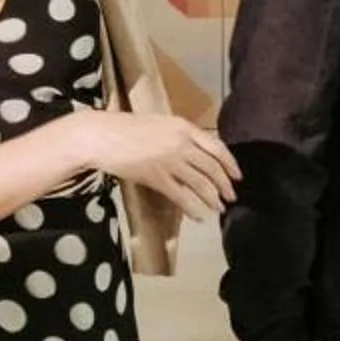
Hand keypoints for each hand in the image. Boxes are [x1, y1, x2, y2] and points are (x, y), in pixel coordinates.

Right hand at [77, 112, 240, 219]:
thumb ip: (177, 135)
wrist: (102, 136)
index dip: (230, 163)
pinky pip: (182, 196)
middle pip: (212, 167)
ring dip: (213, 198)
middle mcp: (182, 143)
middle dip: (225, 184)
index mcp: (183, 127)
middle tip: (231, 196)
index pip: (216, 146)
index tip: (237, 175)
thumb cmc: (124, 128)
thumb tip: (192, 151)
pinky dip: (194, 208)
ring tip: (219, 208)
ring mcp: (170, 160)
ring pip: (201, 183)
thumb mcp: (158, 124)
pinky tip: (199, 216)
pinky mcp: (157, 177)